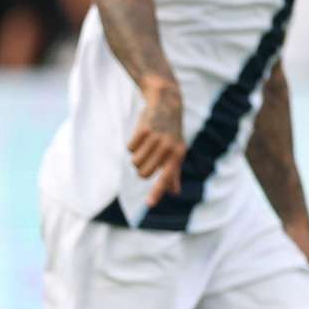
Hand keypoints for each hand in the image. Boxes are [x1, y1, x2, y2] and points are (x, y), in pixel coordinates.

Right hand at [127, 77, 185, 204]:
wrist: (168, 103)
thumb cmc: (172, 132)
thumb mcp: (177, 151)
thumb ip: (174, 172)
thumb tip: (175, 192)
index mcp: (178, 155)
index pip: (166, 177)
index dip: (157, 191)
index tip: (149, 205)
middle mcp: (169, 148)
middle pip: (143, 173)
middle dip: (141, 168)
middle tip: (148, 156)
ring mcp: (158, 138)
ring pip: (135, 161)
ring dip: (136, 155)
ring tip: (146, 143)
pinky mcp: (145, 129)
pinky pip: (130, 148)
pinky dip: (132, 144)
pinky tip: (142, 134)